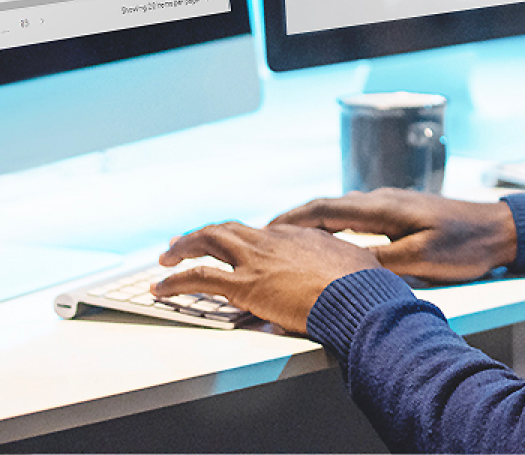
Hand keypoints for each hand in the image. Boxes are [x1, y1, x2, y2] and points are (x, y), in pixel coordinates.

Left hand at [156, 222, 381, 333]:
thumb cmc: (365, 287)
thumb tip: (345, 278)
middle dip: (202, 235)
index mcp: (299, 235)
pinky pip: (198, 277)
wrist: (359, 296)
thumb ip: (340, 268)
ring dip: (183, 247)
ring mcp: (257, 260)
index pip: (261, 232)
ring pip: (208, 240)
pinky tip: (160, 288)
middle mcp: (273, 240)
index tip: (231, 246)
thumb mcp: (356, 266)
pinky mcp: (245, 285)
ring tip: (166, 257)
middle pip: (228, 228)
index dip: (241, 238)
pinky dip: (174, 281)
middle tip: (183, 242)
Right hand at [270, 189, 518, 283]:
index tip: (264, 230)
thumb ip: (383, 262)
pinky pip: (357, 216)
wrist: (499, 229)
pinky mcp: (401, 213)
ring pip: (341, 210)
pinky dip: (334, 226)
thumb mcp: (423, 258)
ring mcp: (392, 204)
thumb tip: (342, 267)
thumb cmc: (466, 244)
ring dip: (313, 222)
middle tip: (263, 236)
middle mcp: (384, 199)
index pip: (326, 208)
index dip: (292, 219)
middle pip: (327, 206)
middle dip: (293, 220)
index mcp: (384, 207)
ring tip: (287, 240)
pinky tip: (329, 240)